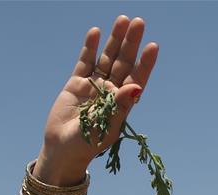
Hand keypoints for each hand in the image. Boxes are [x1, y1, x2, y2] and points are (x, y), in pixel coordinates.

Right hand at [34, 16, 157, 184]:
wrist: (63, 150)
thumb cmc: (89, 144)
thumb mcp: (107, 125)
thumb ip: (120, 105)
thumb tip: (137, 87)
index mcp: (123, 103)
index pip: (137, 78)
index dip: (145, 63)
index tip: (153, 46)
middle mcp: (111, 91)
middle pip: (123, 62)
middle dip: (131, 43)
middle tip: (139, 22)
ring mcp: (94, 85)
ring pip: (106, 58)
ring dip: (114, 40)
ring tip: (122, 20)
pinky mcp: (76, 83)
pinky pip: (85, 62)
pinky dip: (90, 48)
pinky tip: (96, 32)